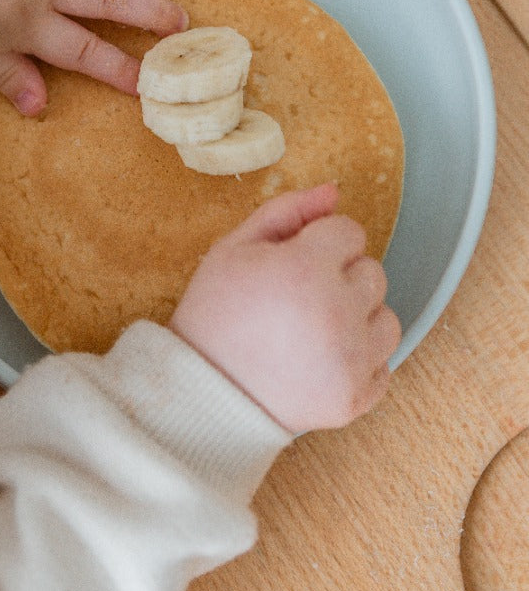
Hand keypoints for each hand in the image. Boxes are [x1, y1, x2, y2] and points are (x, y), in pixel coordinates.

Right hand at [169, 184, 400, 433]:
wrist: (203, 391)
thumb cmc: (215, 315)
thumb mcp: (234, 249)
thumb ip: (286, 212)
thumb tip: (333, 192)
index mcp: (306, 267)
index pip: (349, 231)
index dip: (319, 242)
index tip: (293, 263)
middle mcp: (338, 311)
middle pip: (372, 272)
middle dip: (340, 277)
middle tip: (299, 299)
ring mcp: (351, 359)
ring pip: (387, 319)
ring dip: (358, 320)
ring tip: (314, 331)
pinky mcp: (355, 397)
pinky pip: (383, 366)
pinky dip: (359, 363)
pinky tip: (321, 361)